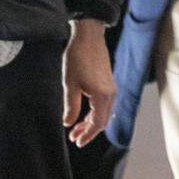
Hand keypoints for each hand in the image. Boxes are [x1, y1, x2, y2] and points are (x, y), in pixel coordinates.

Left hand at [62, 19, 115, 146]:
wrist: (88, 36)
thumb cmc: (77, 57)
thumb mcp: (70, 84)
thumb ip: (70, 106)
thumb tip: (68, 123)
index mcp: (102, 96)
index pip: (98, 124)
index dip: (87, 135)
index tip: (77, 142)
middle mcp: (110, 94)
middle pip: (102, 121)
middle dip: (88, 131)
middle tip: (74, 137)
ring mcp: (110, 88)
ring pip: (103, 113)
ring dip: (90, 122)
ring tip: (76, 127)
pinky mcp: (108, 82)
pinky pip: (103, 104)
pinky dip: (94, 112)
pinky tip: (83, 113)